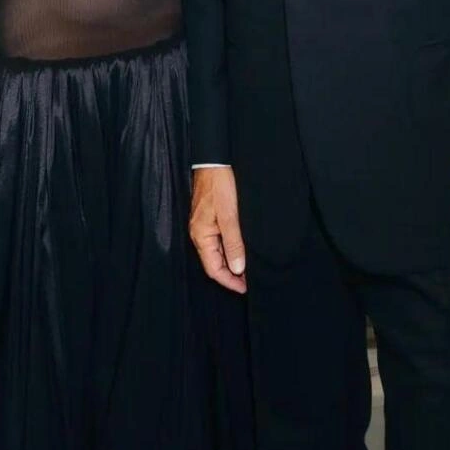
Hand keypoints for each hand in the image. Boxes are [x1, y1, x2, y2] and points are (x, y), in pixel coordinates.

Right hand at [189, 167, 246, 293]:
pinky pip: (217, 241)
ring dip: (231, 262)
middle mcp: (199, 233)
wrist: (214, 161)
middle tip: (250, 281)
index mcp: (201, 236)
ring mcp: (204, 226)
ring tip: (248, 269)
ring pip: (216, 253)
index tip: (245, 288)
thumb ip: (233, 242)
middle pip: (213, 263)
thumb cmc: (220, 185)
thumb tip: (237, 268)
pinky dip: (229, 249)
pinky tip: (240, 250)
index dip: (229, 281)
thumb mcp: (230, 216)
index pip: (213, 269)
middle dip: (231, 274)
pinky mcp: (209, 218)